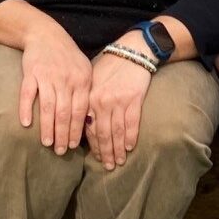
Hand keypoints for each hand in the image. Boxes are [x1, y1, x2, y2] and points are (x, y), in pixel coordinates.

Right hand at [18, 31, 91, 154]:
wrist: (46, 34)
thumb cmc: (67, 57)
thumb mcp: (83, 70)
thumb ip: (85, 92)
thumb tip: (88, 121)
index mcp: (82, 80)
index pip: (81, 110)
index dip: (78, 130)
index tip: (74, 146)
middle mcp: (66, 79)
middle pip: (65, 112)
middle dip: (63, 134)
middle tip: (61, 151)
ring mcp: (48, 76)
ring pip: (48, 107)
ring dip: (47, 127)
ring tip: (47, 143)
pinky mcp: (31, 72)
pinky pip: (27, 94)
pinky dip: (26, 109)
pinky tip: (26, 124)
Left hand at [86, 44, 153, 169]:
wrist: (132, 51)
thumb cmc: (111, 65)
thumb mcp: (93, 80)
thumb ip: (88, 100)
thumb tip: (84, 123)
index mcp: (89, 97)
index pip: (88, 128)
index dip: (92, 145)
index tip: (95, 158)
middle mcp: (101, 101)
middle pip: (102, 134)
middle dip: (105, 152)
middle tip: (108, 167)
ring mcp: (118, 101)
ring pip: (116, 131)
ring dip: (117, 149)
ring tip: (119, 162)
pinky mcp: (134, 99)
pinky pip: (132, 123)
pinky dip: (130, 137)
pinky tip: (129, 147)